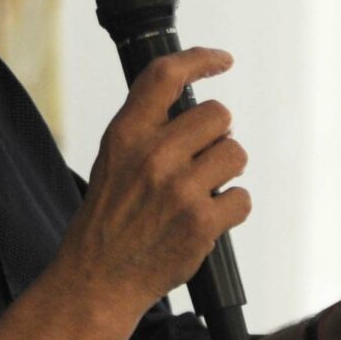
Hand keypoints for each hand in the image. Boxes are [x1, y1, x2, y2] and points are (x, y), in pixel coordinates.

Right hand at [59, 46, 250, 316]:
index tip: (223, 60)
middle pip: (219, 115)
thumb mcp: (112, 162)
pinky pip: (242, 198)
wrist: (98, 280)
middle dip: (218, 136)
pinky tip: (207, 220)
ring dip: (227, 171)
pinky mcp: (201, 223)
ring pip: (236, 154)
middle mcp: (153, 156)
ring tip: (203, 191)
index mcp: (126, 135)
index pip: (166, 76)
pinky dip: (231, 209)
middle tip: (201, 159)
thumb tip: (197, 111)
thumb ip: (147, 132)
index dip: (200, 60)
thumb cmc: (108, 220)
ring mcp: (179, 190)